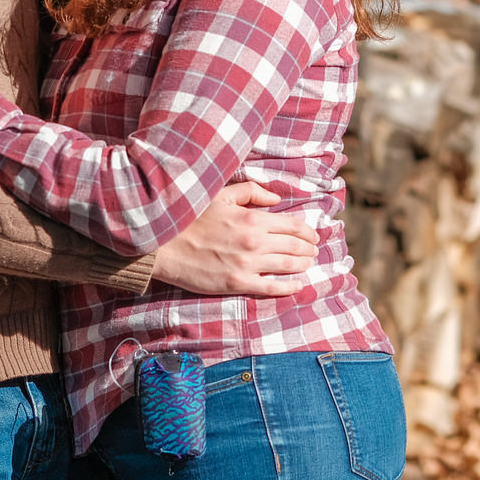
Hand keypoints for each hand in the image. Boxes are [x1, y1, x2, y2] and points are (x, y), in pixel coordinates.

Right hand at [152, 181, 317, 296]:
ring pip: (288, 266)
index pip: (292, 225)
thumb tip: (276, 198)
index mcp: (252, 219)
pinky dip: (289, 287)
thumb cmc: (192, 218)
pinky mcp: (238, 283)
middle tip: (313, 250)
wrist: (166, 245)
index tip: (313, 235)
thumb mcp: (221, 196)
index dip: (307, 231)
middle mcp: (254, 242)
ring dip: (303, 264)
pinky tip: (298, 285)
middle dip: (309, 248)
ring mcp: (247, 265)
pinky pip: (272, 288)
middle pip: (294, 246)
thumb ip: (251, 192)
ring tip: (308, 264)